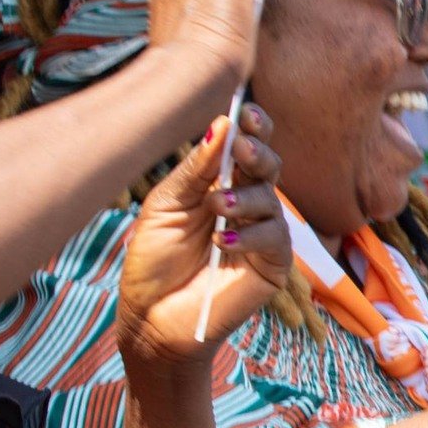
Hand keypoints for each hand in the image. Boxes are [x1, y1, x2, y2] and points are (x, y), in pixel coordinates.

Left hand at [117, 104, 289, 368]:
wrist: (152, 315)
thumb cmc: (154, 261)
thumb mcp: (166, 206)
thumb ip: (195, 170)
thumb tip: (221, 126)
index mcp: (221, 185)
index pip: (246, 149)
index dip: (252, 128)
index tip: (244, 112)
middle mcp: (247, 206)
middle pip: (269, 167)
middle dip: (258, 153)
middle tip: (241, 150)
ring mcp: (263, 236)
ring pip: (272, 201)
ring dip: (246, 199)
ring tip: (216, 207)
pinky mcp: (273, 266)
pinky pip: (275, 239)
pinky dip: (250, 235)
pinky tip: (223, 242)